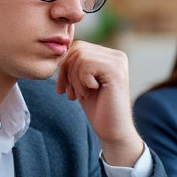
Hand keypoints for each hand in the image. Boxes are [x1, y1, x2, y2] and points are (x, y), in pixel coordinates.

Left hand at [56, 40, 143, 166]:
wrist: (112, 129)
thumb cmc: (97, 108)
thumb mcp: (81, 81)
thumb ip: (75, 64)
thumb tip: (57, 48)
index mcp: (110, 56)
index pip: (78, 47)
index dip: (65, 66)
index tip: (64, 87)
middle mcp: (117, 56)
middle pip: (77, 49)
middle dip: (67, 72)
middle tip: (71, 92)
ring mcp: (118, 62)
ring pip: (80, 56)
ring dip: (75, 78)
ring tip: (82, 93)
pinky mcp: (116, 71)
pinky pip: (86, 65)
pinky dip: (82, 81)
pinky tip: (90, 92)